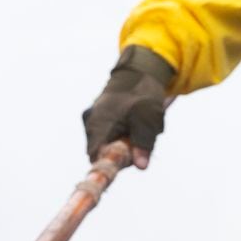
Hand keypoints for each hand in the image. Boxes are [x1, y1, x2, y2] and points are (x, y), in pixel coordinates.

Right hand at [81, 45, 175, 166]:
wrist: (137, 74)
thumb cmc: (143, 94)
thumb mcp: (149, 119)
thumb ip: (144, 143)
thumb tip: (141, 166)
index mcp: (99, 123)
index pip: (96, 156)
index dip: (110, 164)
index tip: (128, 161)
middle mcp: (90, 123)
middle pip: (101, 153)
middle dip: (121, 153)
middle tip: (140, 142)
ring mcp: (91, 121)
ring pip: (105, 145)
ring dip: (122, 144)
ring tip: (137, 129)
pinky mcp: (95, 120)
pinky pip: (106, 136)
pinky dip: (119, 136)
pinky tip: (131, 125)